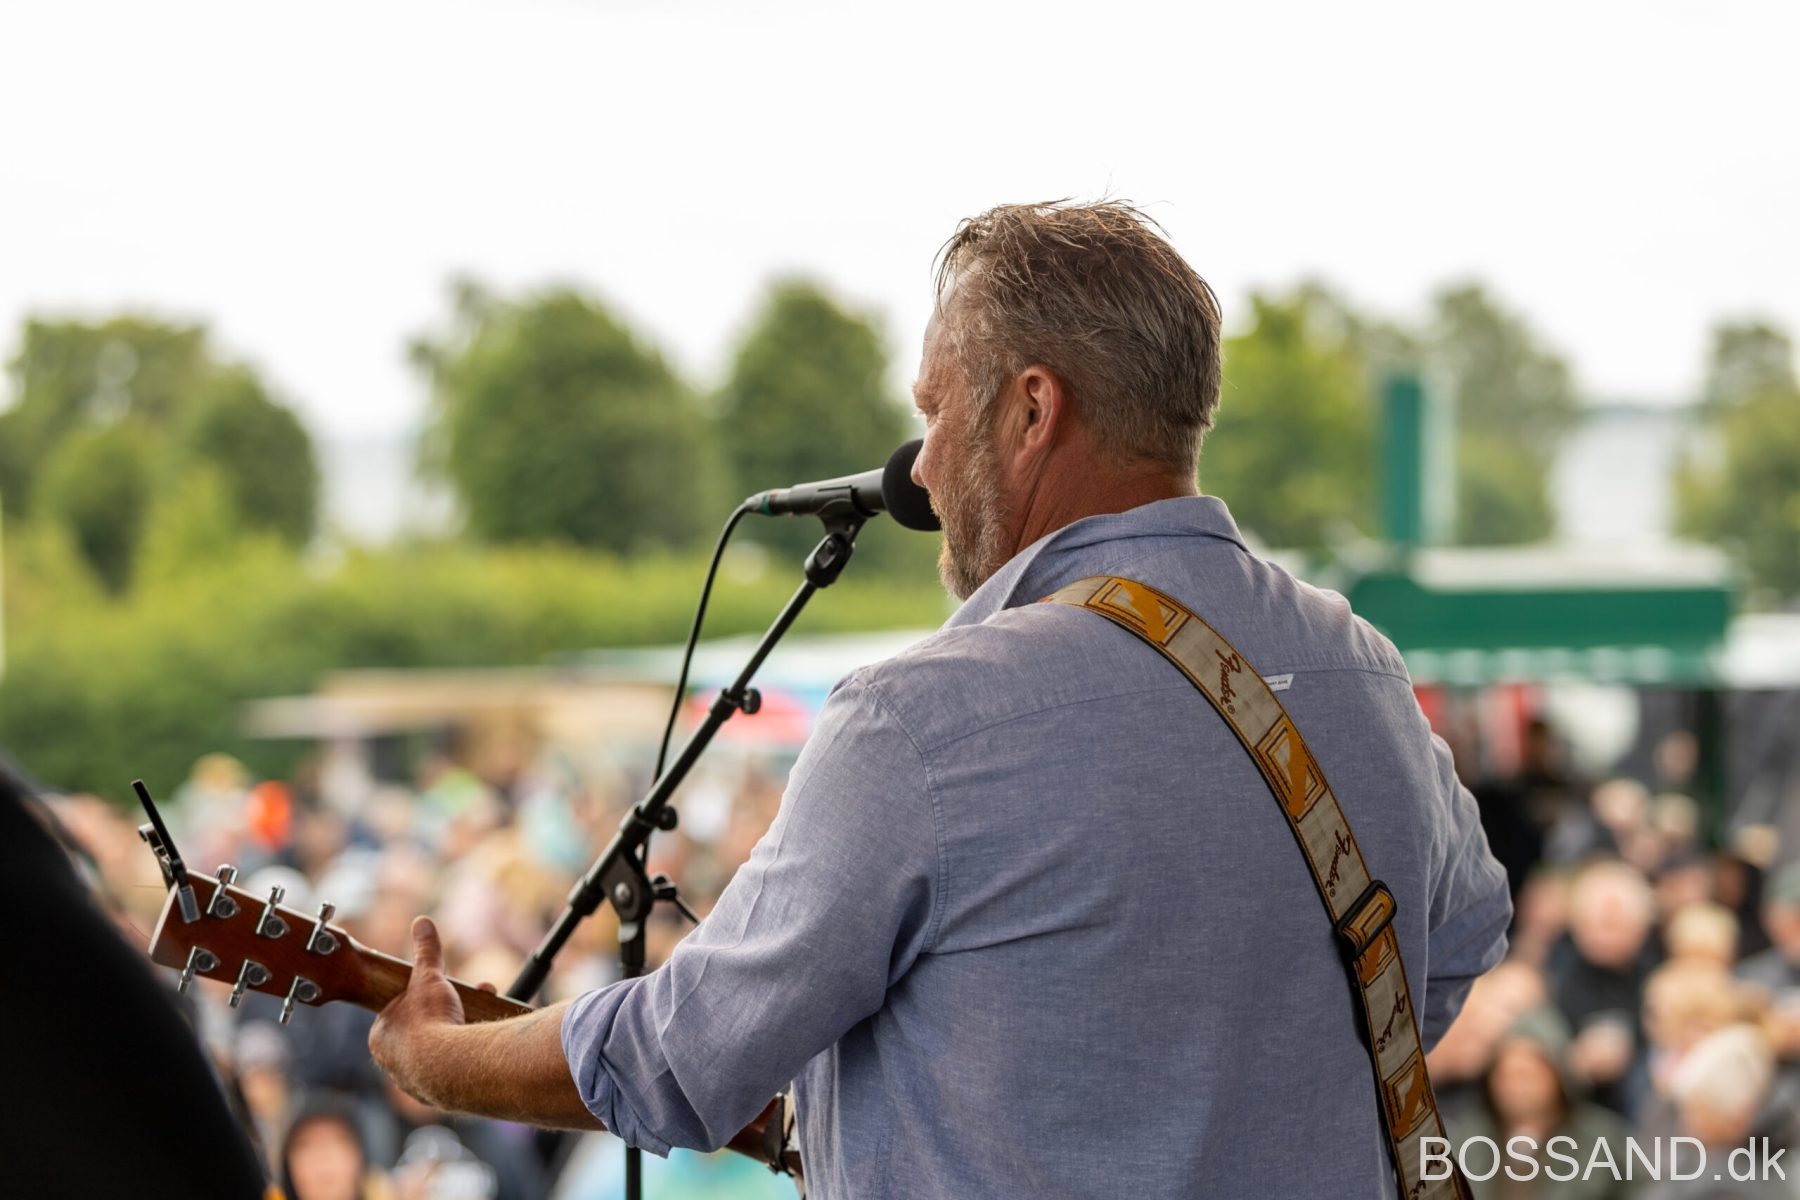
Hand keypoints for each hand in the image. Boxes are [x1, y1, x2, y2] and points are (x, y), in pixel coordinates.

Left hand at [370, 916, 472, 1103]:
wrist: (450, 1065)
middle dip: (446, 1018)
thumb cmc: (430, 1021)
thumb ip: (426, 953)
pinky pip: (449, 1075)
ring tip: (477, 1027)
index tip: (443, 995)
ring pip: (435, 1056)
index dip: (424, 1001)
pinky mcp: (436, 1096)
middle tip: (466, 1008)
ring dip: (455, 1040)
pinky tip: (478, 1052)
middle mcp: (391, 1064)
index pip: (399, 1013)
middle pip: (420, 1034)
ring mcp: (413, 1083)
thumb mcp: (429, 978)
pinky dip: (463, 1062)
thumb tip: (422, 923)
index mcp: (380, 1037)